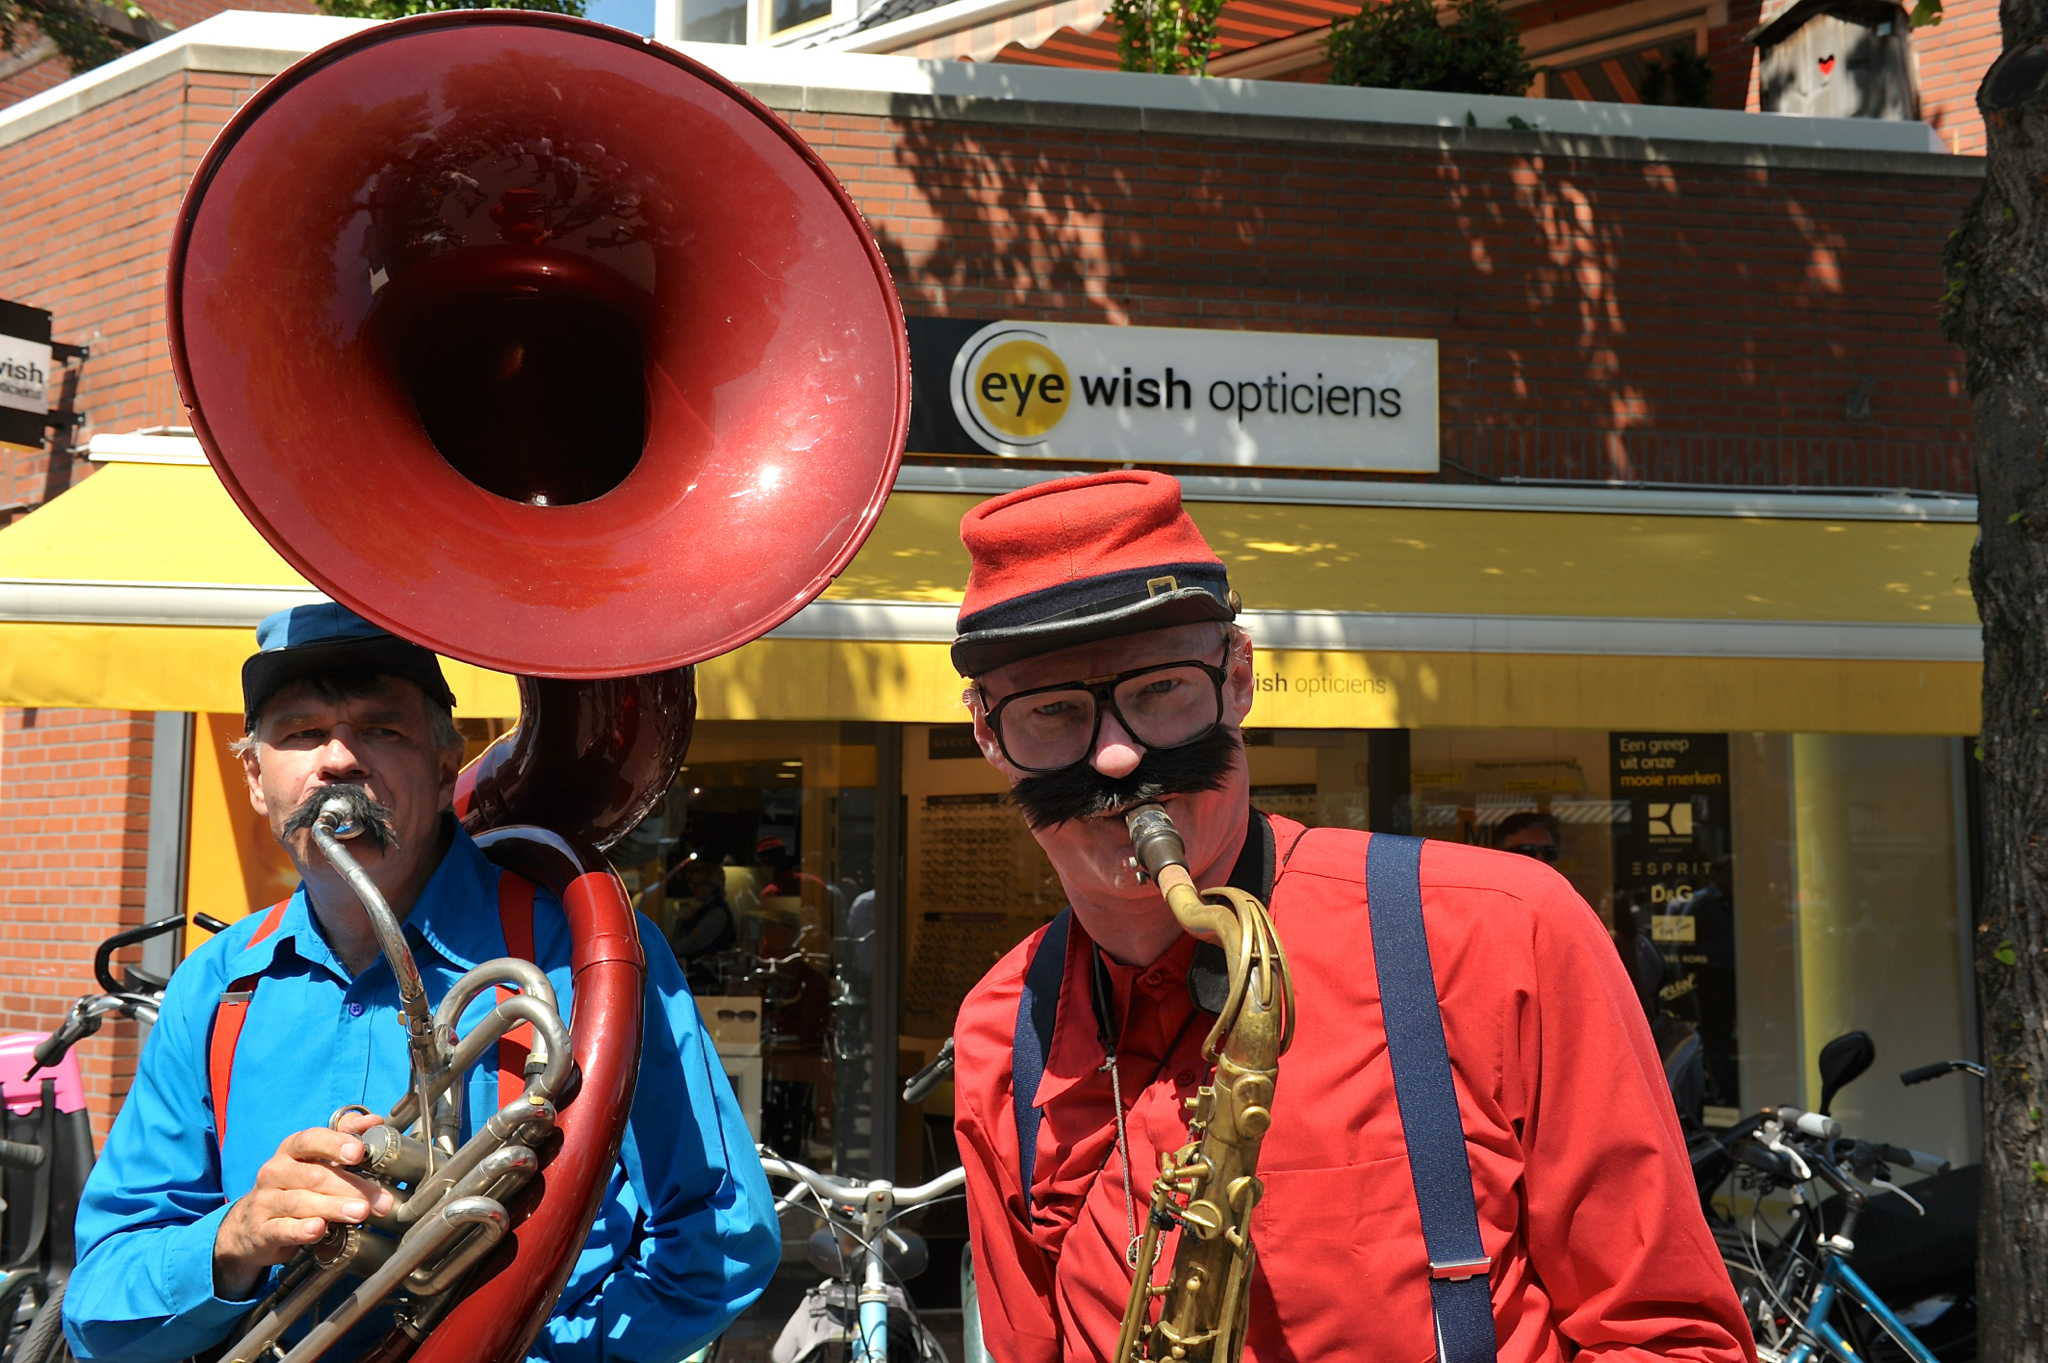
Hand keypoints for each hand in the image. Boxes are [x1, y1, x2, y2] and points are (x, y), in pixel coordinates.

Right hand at [213, 1111, 394, 1299]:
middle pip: (314, 1175)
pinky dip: (301, 1230)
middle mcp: (275, 1171)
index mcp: (291, 1150)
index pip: (311, 1140)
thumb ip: (346, 1137)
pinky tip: (319, 1229)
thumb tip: (375, 1121)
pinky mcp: (261, 1230)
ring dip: (333, 1207)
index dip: (335, 1143)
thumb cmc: (296, 1185)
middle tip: (379, 1199)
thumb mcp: (317, 1159)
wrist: (253, 1225)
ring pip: (300, 1202)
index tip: (359, 1152)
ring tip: (360, 1212)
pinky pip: (282, 1229)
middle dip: (351, 1187)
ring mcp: (266, 1201)